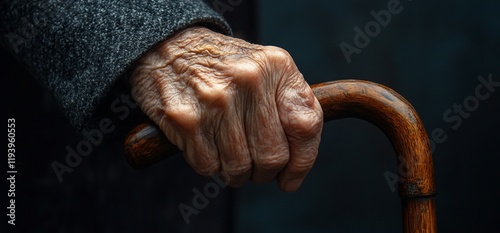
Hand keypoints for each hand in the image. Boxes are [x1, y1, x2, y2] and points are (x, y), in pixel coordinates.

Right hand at [130, 27, 322, 191]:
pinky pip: (208, 167)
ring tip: (229, 156)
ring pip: (239, 168)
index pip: (305, 127)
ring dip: (236, 173)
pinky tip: (207, 146)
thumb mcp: (267, 68)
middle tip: (255, 168)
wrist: (170, 47)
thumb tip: (298, 162)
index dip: (301, 162)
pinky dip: (210, 166)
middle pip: (272, 157)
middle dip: (264, 173)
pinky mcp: (185, 119)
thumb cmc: (226, 67)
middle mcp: (248, 81)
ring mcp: (215, 101)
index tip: (290, 178)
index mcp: (276, 67)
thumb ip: (292, 104)